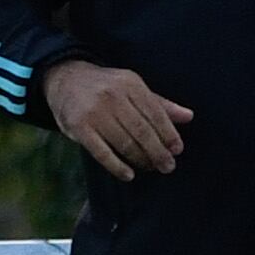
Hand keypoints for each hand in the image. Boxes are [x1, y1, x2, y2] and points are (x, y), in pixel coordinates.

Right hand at [43, 57, 193, 178]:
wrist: (65, 79)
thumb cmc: (106, 86)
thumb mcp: (132, 87)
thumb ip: (159, 104)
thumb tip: (189, 116)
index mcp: (130, 84)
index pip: (155, 113)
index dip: (168, 133)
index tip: (177, 150)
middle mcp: (112, 96)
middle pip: (142, 131)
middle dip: (158, 151)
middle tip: (168, 166)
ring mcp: (94, 112)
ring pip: (124, 142)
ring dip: (140, 159)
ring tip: (150, 168)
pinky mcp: (79, 127)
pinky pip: (102, 152)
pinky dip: (117, 166)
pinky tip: (128, 175)